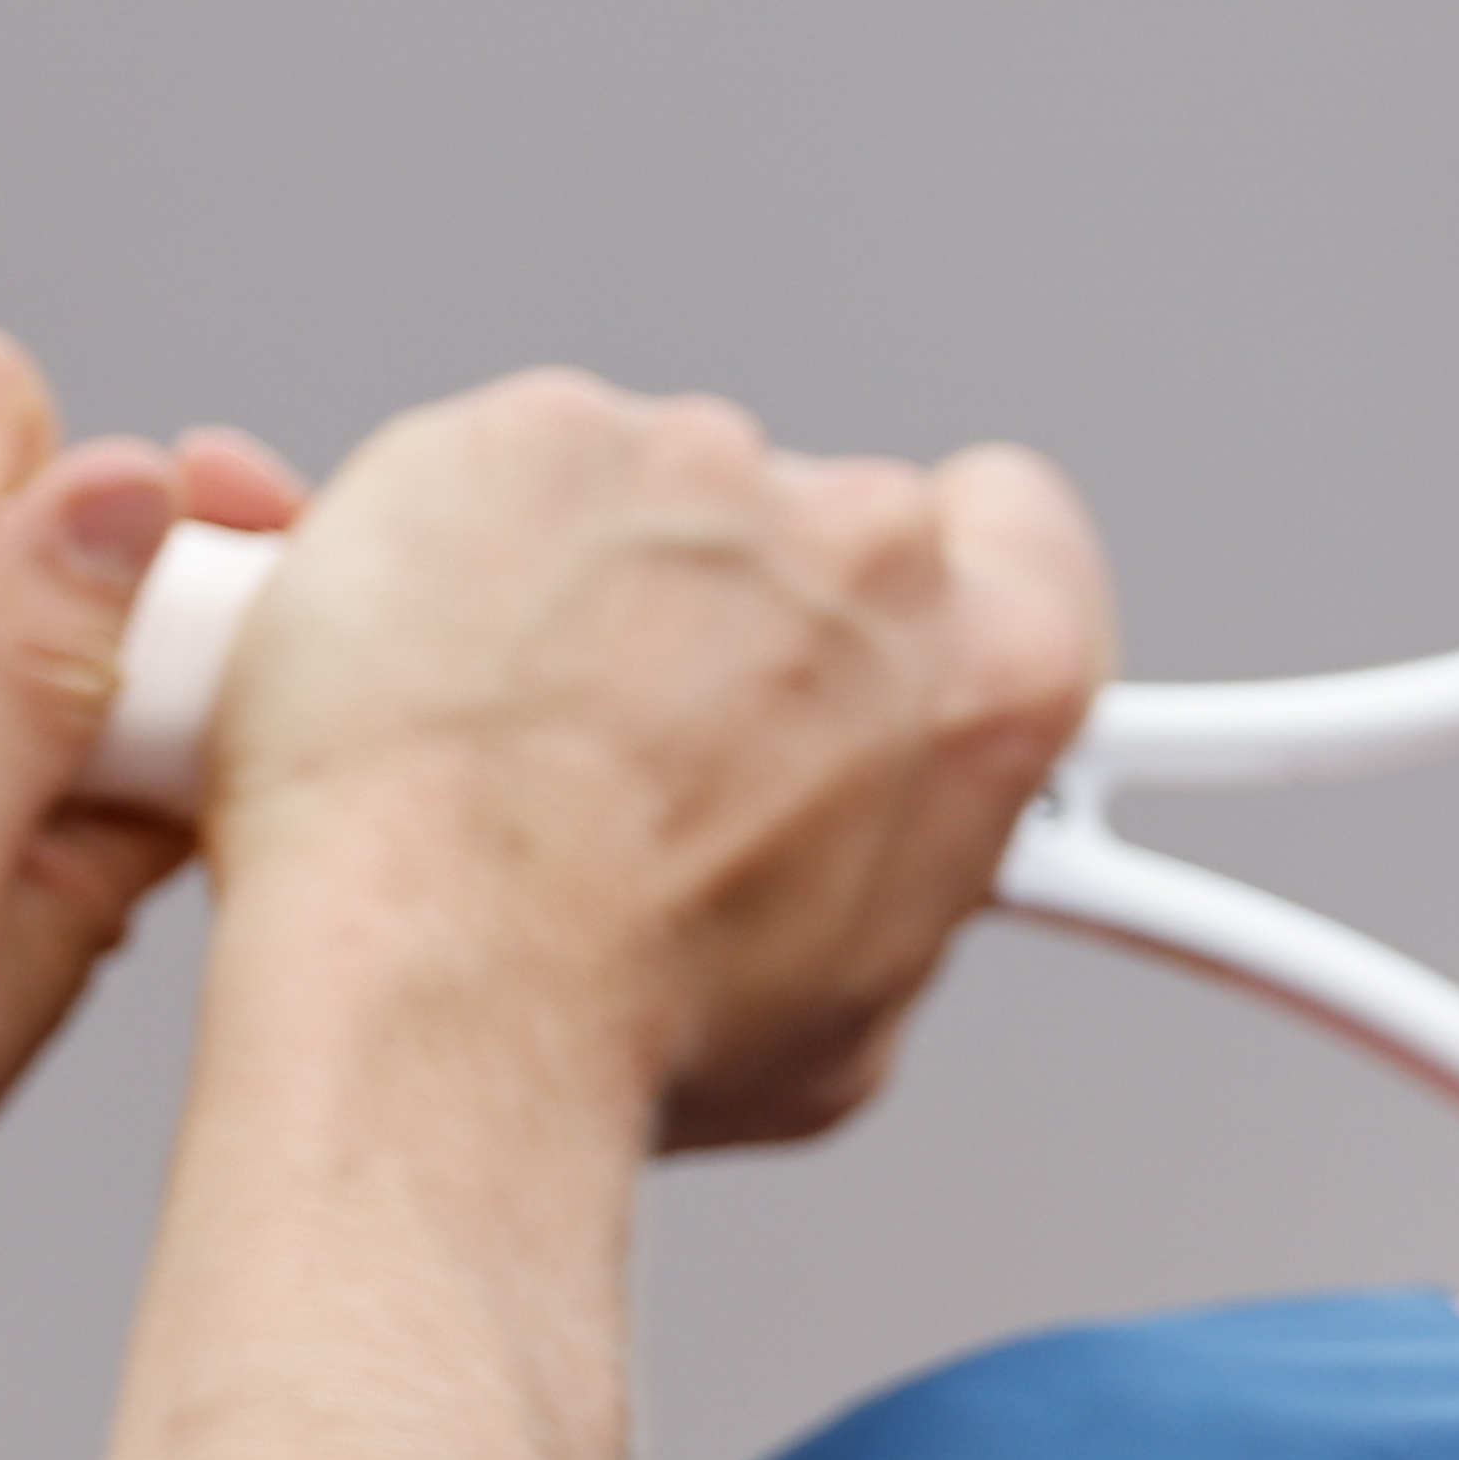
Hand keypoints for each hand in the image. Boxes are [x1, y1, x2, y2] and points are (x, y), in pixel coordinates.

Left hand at [202, 374, 1109, 1151]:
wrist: (446, 970)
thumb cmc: (635, 1015)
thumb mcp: (849, 1021)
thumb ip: (884, 878)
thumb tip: (838, 876)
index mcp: (990, 673)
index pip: (1021, 536)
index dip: (950, 583)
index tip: (884, 631)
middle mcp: (867, 545)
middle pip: (820, 522)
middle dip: (744, 609)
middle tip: (653, 746)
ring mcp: (696, 468)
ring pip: (657, 496)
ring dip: (601, 585)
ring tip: (520, 740)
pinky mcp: (535, 438)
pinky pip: (508, 474)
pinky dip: (468, 551)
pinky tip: (437, 681)